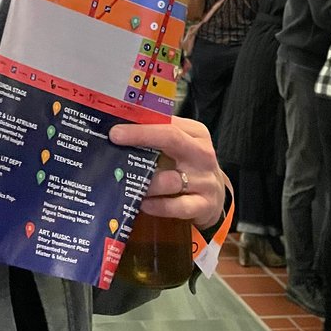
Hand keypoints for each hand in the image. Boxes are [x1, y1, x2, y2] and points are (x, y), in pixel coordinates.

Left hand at [109, 118, 224, 228]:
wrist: (215, 196)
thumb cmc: (189, 165)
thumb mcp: (181, 146)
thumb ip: (157, 136)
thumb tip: (121, 129)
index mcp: (196, 134)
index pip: (168, 124)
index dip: (141, 125)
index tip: (116, 129)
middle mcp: (202, 154)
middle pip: (172, 139)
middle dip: (141, 137)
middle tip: (115, 139)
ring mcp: (205, 181)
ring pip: (170, 179)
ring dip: (145, 182)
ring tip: (125, 181)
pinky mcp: (204, 205)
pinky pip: (176, 206)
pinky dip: (156, 206)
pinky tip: (142, 204)